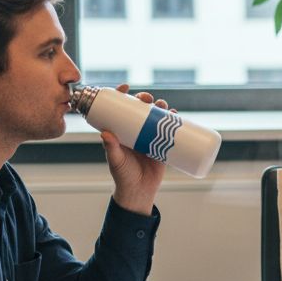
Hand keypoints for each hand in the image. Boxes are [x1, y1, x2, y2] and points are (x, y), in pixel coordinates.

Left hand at [103, 84, 169, 215]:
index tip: (125, 87)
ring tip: (163, 105)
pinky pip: (169, 130)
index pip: (120, 109)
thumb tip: (105, 133)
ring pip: (155, 117)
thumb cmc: (123, 177)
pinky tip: (176, 114)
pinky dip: (174, 121)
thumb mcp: (116, 160)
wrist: (139, 192)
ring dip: (160, 106)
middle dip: (145, 99)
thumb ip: (111, 148)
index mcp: (121, 131)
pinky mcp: (162, 146)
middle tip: (147, 98)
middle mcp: (135, 132)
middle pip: (140, 109)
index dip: (122, 95)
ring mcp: (149, 138)